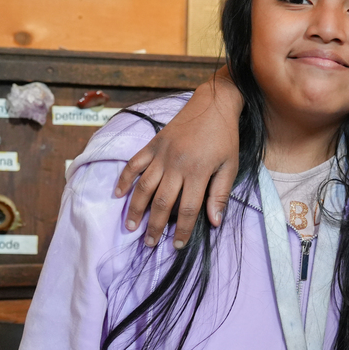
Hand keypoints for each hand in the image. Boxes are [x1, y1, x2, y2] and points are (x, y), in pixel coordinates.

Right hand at [113, 73, 241, 247]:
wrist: (213, 104)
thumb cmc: (225, 138)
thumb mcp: (230, 166)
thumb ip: (220, 194)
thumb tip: (214, 222)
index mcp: (198, 172)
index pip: (187, 209)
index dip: (181, 230)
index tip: (176, 245)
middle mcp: (176, 165)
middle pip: (162, 202)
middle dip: (154, 226)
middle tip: (148, 243)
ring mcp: (162, 154)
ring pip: (144, 186)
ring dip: (136, 208)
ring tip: (131, 226)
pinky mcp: (153, 144)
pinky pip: (134, 164)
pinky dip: (125, 179)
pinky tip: (118, 194)